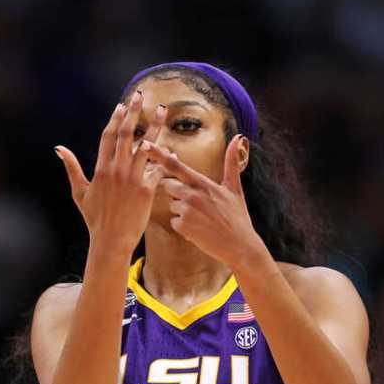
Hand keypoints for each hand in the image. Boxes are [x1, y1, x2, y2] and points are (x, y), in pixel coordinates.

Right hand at [55, 91, 166, 251]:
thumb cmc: (94, 218)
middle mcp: (117, 170)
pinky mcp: (146, 190)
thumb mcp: (79, 192)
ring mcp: (132, 179)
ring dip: (155, 126)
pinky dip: (165, 157)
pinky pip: (158, 168)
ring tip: (162, 111)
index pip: (108, 136)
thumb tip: (58, 148)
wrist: (111, 240)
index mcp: (101, 169)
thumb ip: (71, 167)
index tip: (121, 105)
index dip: (115, 119)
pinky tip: (171, 148)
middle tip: (139, 95)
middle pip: (126, 134)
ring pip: (146, 146)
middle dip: (133, 112)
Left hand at [145, 135, 268, 269]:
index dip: (158, 154)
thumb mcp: (235, 188)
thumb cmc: (237, 217)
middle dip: (176, 192)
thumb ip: (231, 163)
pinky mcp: (183, 227)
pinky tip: (199, 230)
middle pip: (168, 186)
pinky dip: (184, 226)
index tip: (144, 144)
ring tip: (202, 219)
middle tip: (197, 203)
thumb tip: (238, 137)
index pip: (176, 165)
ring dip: (182, 211)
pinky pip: (174, 222)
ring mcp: (187, 211)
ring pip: (172, 205)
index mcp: (203, 183)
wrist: (239, 245)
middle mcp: (193, 194)